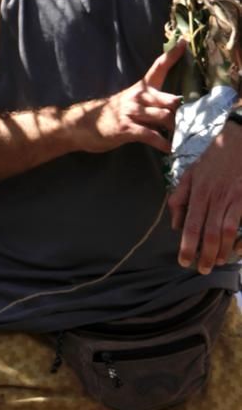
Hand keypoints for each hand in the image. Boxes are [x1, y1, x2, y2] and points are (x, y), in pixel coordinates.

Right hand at [71, 40, 185, 154]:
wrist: (83, 124)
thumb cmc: (111, 114)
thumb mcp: (130, 103)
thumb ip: (151, 103)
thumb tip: (175, 108)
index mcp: (140, 88)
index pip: (158, 67)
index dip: (172, 55)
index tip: (184, 42)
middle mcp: (137, 96)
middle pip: (170, 99)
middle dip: (183, 113)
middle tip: (193, 124)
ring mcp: (132, 111)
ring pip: (164, 117)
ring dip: (175, 130)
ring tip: (182, 139)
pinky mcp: (127, 127)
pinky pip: (151, 135)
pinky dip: (162, 143)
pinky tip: (169, 149)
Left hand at [169, 114, 241, 272]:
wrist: (239, 139)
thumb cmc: (213, 159)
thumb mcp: (189, 173)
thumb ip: (179, 198)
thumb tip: (174, 225)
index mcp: (198, 191)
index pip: (190, 225)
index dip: (187, 246)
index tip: (184, 262)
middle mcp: (215, 196)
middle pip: (209, 233)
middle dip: (205, 255)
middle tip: (202, 270)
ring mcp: (234, 198)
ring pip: (227, 231)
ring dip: (222, 251)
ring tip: (217, 263)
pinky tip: (237, 249)